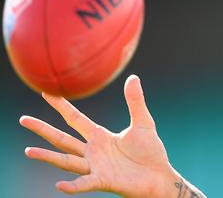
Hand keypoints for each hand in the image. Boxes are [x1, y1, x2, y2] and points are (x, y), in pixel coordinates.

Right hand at [19, 75, 173, 196]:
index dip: (61, 106)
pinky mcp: (104, 181)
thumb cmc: (150, 151)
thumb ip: (135, 102)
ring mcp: (96, 167)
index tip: (47, 92)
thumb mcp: (143, 122)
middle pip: (62, 139)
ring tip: (28, 151)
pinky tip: (60, 185)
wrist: (160, 176)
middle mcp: (93, 152)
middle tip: (23, 120)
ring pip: (67, 161)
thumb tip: (132, 77)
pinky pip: (85, 184)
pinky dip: (73, 185)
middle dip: (43, 129)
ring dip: (48, 157)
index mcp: (100, 136)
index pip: (75, 119)